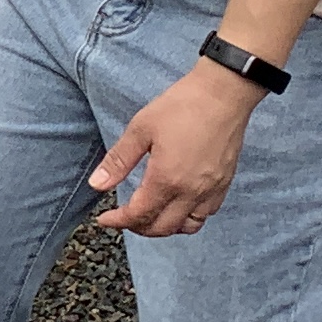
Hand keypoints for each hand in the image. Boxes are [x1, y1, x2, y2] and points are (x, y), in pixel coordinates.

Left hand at [89, 59, 256, 235]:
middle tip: (123, 217)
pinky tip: (178, 206)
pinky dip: (188, 219)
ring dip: (165, 227)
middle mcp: (191, 192)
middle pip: (162, 228)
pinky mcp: (224, 184)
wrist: (223, 94)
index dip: (118, 222)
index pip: (139, 215)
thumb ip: (118, 161)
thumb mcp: (141, 129)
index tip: (104, 219)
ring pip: (187, 227)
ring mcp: (211, 190)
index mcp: (167, 179)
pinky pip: (206, 214)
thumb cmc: (181, 106)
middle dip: (138, 227)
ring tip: (149, 215)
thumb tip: (96, 184)